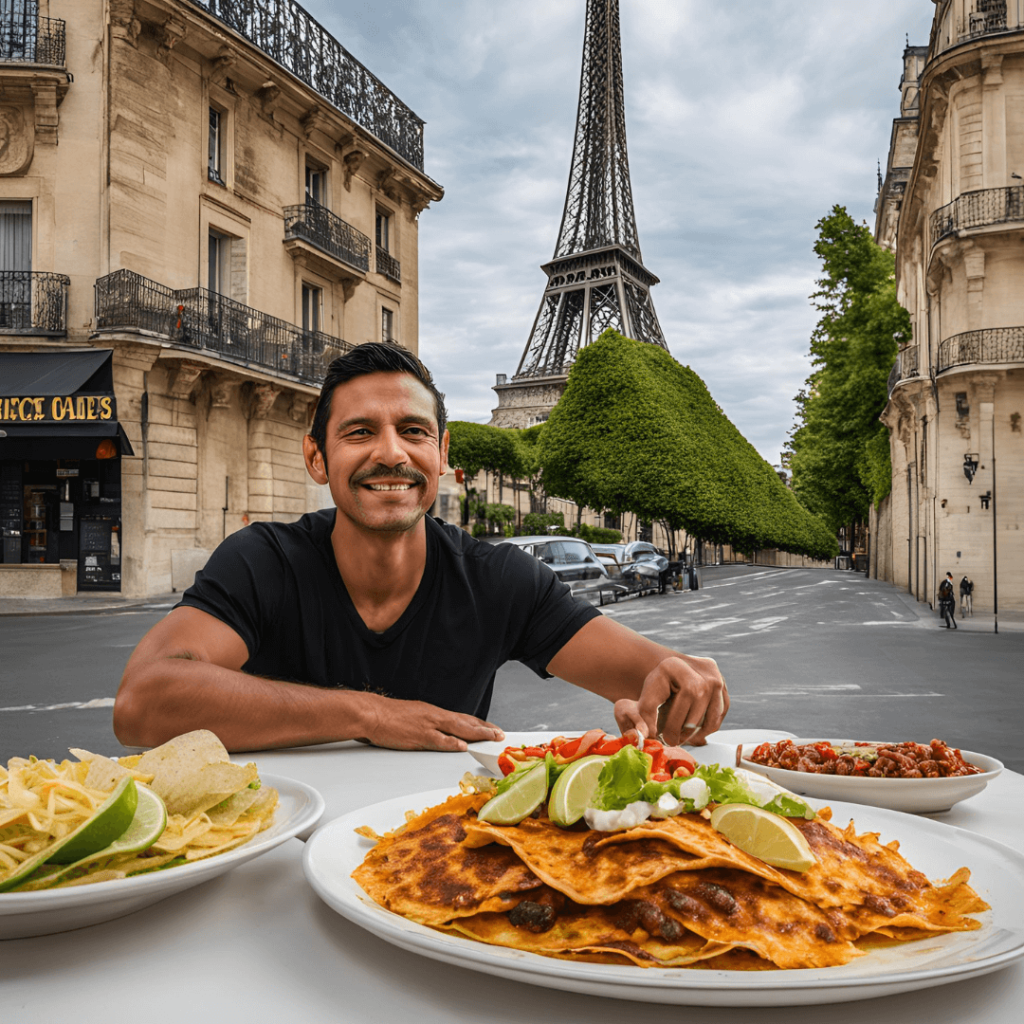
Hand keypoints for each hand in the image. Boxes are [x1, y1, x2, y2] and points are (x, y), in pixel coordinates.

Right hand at [357, 695, 504, 751]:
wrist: (371, 712)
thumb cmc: (388, 716)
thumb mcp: (413, 716)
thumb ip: (428, 724)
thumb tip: (439, 733)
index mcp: (433, 713)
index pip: (461, 718)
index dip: (478, 724)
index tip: (491, 728)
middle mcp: (434, 716)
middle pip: (465, 722)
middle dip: (484, 729)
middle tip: (500, 734)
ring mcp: (427, 725)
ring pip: (458, 729)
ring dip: (476, 734)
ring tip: (491, 738)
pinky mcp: (417, 735)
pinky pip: (438, 740)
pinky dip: (451, 743)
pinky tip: (462, 747)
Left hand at [613, 655, 728, 746]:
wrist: (671, 675)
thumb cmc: (657, 688)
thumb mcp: (647, 699)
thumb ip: (644, 718)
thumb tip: (646, 737)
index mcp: (679, 665)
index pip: (681, 700)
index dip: (673, 723)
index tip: (663, 738)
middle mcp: (703, 669)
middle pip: (698, 710)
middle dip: (684, 731)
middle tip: (672, 741)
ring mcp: (717, 679)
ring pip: (711, 717)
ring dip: (697, 733)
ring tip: (682, 738)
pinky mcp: (724, 690)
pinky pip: (718, 717)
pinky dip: (706, 728)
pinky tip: (693, 732)